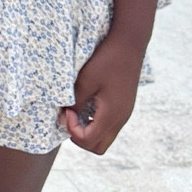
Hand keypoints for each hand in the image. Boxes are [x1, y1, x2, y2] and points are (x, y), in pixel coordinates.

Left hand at [61, 34, 145, 154]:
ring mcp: (123, 114)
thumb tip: (62, 118)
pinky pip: (108, 125)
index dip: (72, 131)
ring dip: (87, 130)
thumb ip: (74, 102)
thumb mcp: (85, 80)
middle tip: (69, 116)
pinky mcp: (123, 107)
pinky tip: (86, 104)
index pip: (89, 141)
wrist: (129, 44)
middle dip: (79, 137)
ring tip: (76, 110)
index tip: (66, 111)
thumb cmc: (106, 60)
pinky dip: (94, 122)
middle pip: (98, 146)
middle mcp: (121, 119)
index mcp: (112, 115)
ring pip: (104, 137)